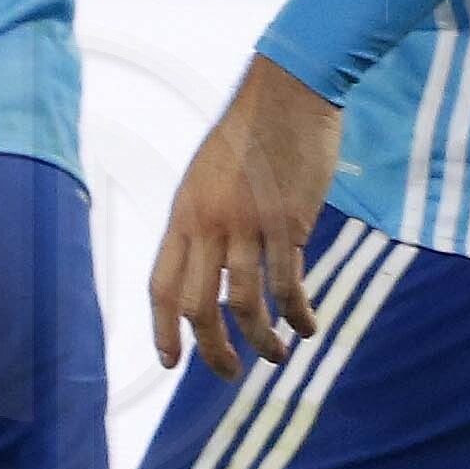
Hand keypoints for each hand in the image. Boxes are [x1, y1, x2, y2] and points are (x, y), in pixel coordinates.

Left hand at [148, 56, 342, 377]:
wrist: (287, 93)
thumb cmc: (248, 135)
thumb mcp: (207, 177)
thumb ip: (204, 221)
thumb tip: (210, 266)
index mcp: (182, 214)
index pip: (160, 284)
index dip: (162, 329)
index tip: (170, 362)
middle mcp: (208, 223)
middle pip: (198, 305)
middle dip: (212, 350)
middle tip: (228, 374)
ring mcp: (249, 224)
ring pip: (245, 303)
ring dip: (262, 340)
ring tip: (277, 356)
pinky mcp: (290, 223)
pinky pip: (290, 283)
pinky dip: (300, 314)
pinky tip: (309, 327)